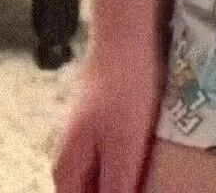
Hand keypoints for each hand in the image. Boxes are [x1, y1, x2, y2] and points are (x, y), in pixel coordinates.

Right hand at [53, 29, 167, 192]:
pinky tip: (146, 169)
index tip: (129, 189)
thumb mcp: (125, 150)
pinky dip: (125, 172)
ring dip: (120, 186)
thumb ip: (117, 191)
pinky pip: (108, 163)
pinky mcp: (100, 127)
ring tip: (147, 182)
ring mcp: (83, 140)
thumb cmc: (125, 94)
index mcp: (67, 169)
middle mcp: (68, 158)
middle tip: (143, 184)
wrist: (126, 38)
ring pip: (98, 181)